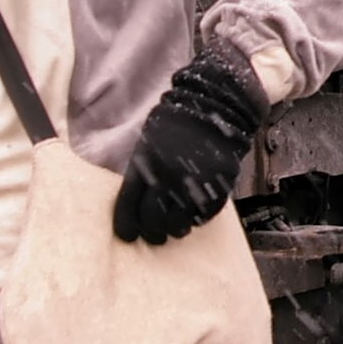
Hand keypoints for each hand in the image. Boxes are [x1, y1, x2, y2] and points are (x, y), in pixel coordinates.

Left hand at [114, 47, 268, 244]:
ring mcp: (192, 183)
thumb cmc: (177, 124)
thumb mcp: (149, 142)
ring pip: (178, 224)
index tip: (129, 235)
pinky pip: (202, 216)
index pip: (128, 207)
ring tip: (176, 228)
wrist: (215, 107)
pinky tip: (193, 216)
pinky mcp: (215, 187)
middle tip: (155, 235)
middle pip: (152, 220)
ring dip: (175, 230)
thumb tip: (137, 206)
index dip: (127, 226)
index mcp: (145, 164)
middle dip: (152, 232)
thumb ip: (142, 173)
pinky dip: (196, 220)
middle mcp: (166, 177)